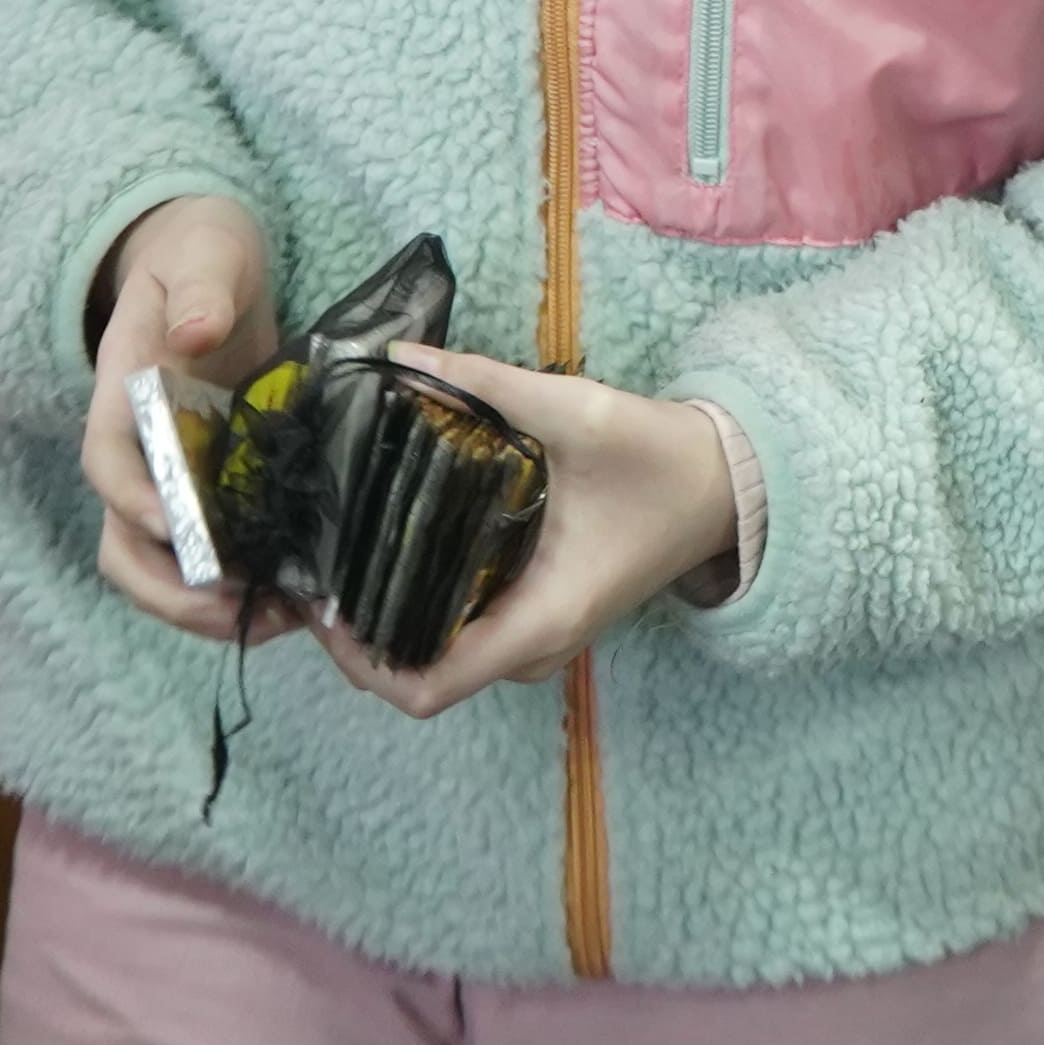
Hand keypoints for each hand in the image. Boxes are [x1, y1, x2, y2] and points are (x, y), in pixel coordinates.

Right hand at [80, 194, 282, 644]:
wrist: (210, 265)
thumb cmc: (201, 252)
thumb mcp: (207, 252)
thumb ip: (200, 287)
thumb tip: (196, 331)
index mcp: (122, 394)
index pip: (107, 462)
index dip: (134, 501)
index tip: (178, 528)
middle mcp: (137, 449)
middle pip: (124, 543)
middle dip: (171, 588)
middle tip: (241, 610)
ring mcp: (173, 475)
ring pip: (162, 564)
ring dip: (208, 606)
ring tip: (281, 620)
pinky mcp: (214, 487)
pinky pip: (213, 553)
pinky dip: (245, 587)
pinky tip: (300, 600)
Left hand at [311, 346, 737, 719]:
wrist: (727, 482)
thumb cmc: (661, 460)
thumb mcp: (579, 412)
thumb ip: (487, 383)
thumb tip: (399, 357)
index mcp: (542, 619)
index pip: (427, 687)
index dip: (358, 660)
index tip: (320, 603)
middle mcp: (535, 646)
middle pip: (419, 675)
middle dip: (357, 635)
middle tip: (316, 563)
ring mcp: (538, 637)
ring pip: (438, 657)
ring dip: (385, 621)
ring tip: (342, 552)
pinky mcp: (540, 614)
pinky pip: (461, 632)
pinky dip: (418, 605)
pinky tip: (394, 546)